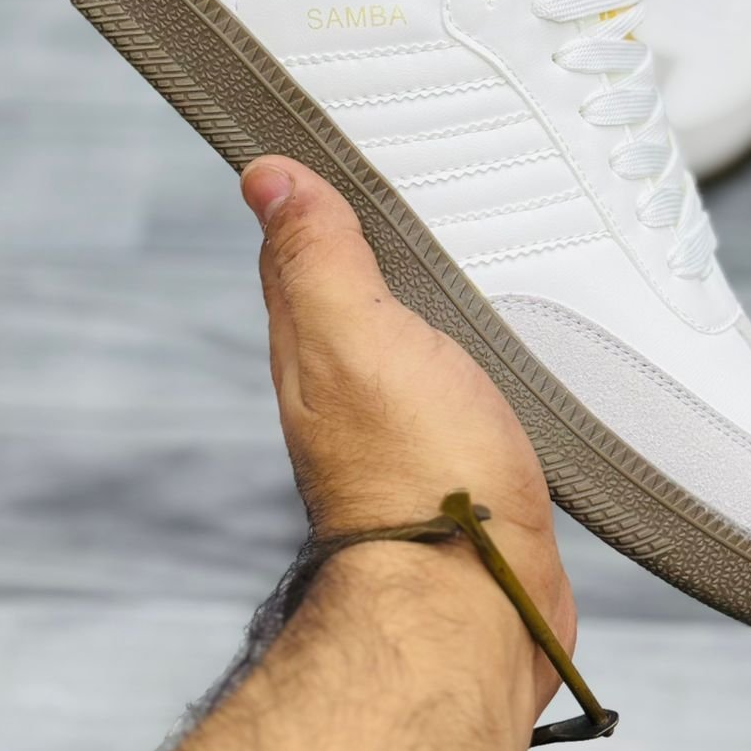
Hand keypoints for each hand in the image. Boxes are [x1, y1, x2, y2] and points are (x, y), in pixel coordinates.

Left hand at [241, 157, 575, 708]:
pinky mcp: (459, 460)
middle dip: (361, 244)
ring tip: (441, 253)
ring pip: (400, 341)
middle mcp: (347, 390)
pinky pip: (451, 384)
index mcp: (315, 351)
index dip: (306, 200)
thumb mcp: (360, 336)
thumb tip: (264, 176)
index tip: (320, 151)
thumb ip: (318, 257)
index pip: (294, 256)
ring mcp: (402, 428)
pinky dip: (461, 353)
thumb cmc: (421, 477)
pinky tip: (485, 345)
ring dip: (416, 300)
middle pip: (344, 297)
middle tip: (387, 191)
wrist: (479, 600)